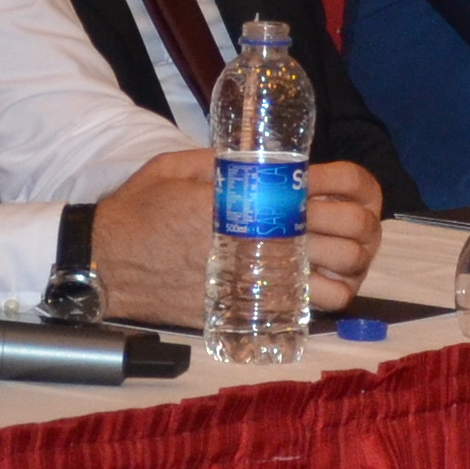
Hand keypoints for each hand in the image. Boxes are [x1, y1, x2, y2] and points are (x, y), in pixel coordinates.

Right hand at [86, 154, 387, 328]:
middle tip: (355, 225)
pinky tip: (317, 286)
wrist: (105, 264)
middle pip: (349, 230)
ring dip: (352, 266)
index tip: (351, 189)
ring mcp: (260, 275)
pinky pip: (312, 309)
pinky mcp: (250, 308)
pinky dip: (326, 298)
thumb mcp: (177, 167)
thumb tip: (258, 160)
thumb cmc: (137, 212)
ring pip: (343, 277)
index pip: (329, 182)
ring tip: (341, 258)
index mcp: (249, 191)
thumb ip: (223, 162)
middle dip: (364, 226)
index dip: (355, 184)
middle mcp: (261, 233)